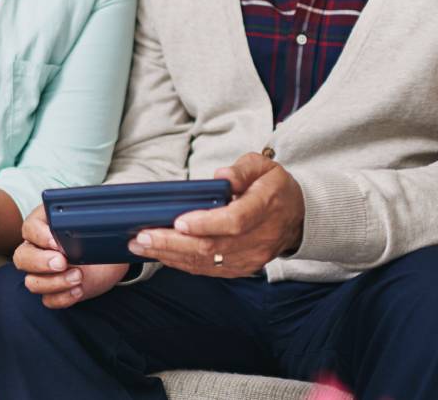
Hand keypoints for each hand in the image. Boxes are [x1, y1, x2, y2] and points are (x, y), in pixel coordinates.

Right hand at [14, 204, 127, 307]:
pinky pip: (48, 300)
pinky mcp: (55, 291)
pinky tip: (79, 290)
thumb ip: (86, 218)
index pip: (29, 228)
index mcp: (42, 227)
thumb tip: (89, 221)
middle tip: (62, 262)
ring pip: (32, 282)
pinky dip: (63, 297)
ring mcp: (43, 273)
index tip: (56, 241)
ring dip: (54, 282)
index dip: (39, 236)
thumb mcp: (92, 222)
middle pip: (22, 258)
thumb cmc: (96, 234)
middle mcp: (37, 250)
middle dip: (41, 262)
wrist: (110, 257)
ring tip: (78, 277)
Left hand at [128, 152, 304, 276]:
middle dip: (172, 243)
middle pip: (213, 246)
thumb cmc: (273, 187)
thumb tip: (221, 177)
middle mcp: (259, 237)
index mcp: (265, 206)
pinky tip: (161, 255)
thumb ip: (242, 169)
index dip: (205, 224)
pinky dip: (182, 264)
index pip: (234, 221)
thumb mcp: (262, 166)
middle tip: (142, 237)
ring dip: (170, 255)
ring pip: (207, 262)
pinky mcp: (242, 268)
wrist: (296, 217)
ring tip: (141, 246)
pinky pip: (209, 270)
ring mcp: (251, 257)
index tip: (178, 222)